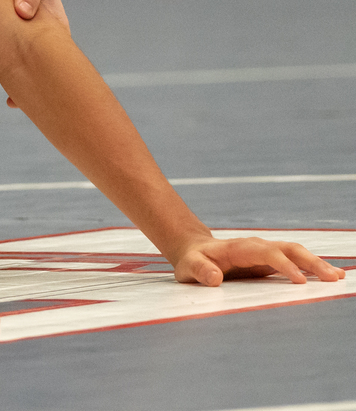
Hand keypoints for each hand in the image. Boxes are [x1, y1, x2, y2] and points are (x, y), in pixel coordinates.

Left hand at [170, 235, 346, 286]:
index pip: (266, 253)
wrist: (195, 251)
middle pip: (288, 249)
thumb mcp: (189, 266)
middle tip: (332, 277)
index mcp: (239, 248)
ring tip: (338, 277)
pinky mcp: (271, 263)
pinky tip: (330, 277)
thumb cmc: (192, 261)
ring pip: (295, 254)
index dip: (283, 265)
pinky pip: (295, 262)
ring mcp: (266, 254)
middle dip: (310, 262)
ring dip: (316, 264)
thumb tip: (215, 278)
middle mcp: (257, 247)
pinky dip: (312, 268)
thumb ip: (200, 271)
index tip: (299, 281)